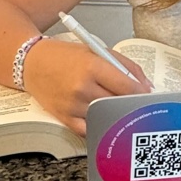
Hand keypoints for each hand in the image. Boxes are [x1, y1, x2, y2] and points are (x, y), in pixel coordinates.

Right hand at [22, 38, 150, 136]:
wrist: (32, 63)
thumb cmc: (65, 56)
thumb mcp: (98, 51)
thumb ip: (125, 66)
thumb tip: (146, 85)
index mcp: (92, 66)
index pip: (127, 86)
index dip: (142, 94)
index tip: (148, 97)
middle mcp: (82, 87)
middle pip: (119, 104)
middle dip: (131, 105)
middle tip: (138, 104)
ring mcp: (73, 105)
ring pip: (107, 117)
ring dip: (117, 115)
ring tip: (122, 110)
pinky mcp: (64, 118)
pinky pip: (90, 129)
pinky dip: (100, 125)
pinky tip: (106, 120)